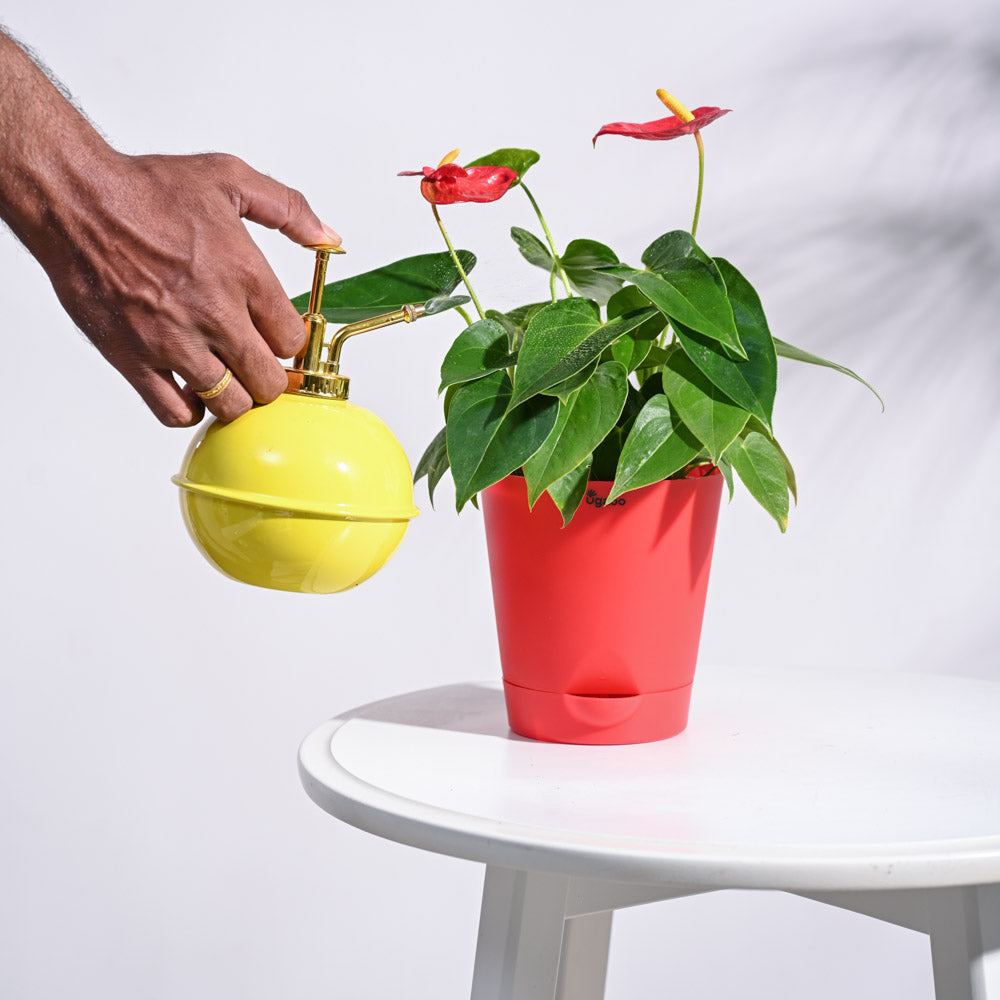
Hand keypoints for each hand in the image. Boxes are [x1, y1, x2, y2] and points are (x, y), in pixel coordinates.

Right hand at [37, 150, 339, 425]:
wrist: (74, 199)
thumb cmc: (145, 188)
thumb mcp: (230, 177)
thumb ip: (289, 209)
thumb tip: (330, 239)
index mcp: (244, 273)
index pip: (292, 340)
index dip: (289, 343)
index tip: (276, 338)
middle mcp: (213, 313)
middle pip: (269, 382)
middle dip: (269, 378)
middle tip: (256, 364)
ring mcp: (173, 341)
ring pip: (230, 404)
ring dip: (235, 397)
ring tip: (226, 377)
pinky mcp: (134, 359)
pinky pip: (175, 413)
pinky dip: (189, 411)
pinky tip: (189, 388)